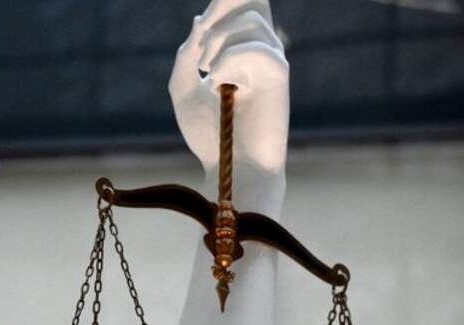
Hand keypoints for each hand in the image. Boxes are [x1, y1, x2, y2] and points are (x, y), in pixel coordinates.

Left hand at [170, 0, 288, 208]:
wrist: (229, 168)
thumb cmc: (210, 136)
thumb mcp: (183, 91)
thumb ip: (186, 56)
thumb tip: (199, 21)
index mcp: (237, 51)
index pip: (242, 4)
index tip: (206, 13)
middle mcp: (258, 51)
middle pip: (251, 1)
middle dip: (220, 9)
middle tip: (201, 50)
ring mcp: (271, 61)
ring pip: (250, 21)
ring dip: (220, 41)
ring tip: (207, 72)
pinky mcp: (280, 75)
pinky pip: (257, 48)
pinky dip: (229, 60)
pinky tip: (217, 82)